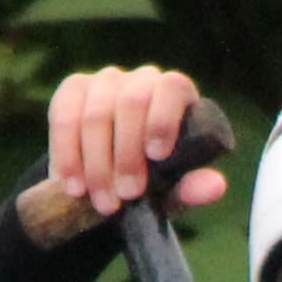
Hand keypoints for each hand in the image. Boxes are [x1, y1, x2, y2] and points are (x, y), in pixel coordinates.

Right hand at [18, 64, 227, 243]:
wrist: (108, 182)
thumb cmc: (152, 179)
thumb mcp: (173, 189)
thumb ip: (192, 187)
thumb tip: (216, 186)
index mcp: (175, 92)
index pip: (171, 87)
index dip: (163, 119)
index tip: (156, 156)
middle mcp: (141, 79)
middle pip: (131, 102)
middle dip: (126, 154)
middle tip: (126, 195)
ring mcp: (105, 81)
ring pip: (95, 114)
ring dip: (96, 163)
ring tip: (102, 202)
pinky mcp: (72, 91)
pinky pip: (64, 116)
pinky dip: (67, 155)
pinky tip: (72, 185)